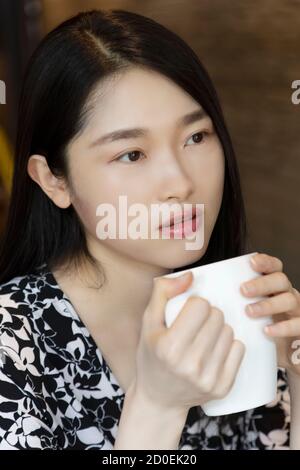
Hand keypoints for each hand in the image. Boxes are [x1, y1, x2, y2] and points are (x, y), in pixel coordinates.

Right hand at [134, 271, 244, 411]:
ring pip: (229, 331)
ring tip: (204, 337)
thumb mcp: (148, 322)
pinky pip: (239, 349)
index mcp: (168, 346)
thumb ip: (162, 292)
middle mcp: (189, 364)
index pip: (201, 305)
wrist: (158, 398)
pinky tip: (215, 349)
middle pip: (217, 316)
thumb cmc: (151, 355)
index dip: (194, 304)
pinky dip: (229, 345)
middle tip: (196, 325)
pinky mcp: (222, 388)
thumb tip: (190, 276)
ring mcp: (208, 378)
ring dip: (219, 329)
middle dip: (208, 314)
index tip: (187, 312)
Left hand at [240, 252, 299, 375]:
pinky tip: (267, 330)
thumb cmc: (259, 328)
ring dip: (268, 304)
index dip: (265, 262)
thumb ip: (230, 297)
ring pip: (289, 299)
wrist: (285, 356)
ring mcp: (297, 310)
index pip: (274, 266)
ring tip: (249, 312)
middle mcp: (288, 294)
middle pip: (281, 280)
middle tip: (243, 290)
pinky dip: (283, 327)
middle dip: (262, 283)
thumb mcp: (246, 310)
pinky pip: (298, 324)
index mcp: (274, 286)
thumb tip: (196, 283)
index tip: (251, 262)